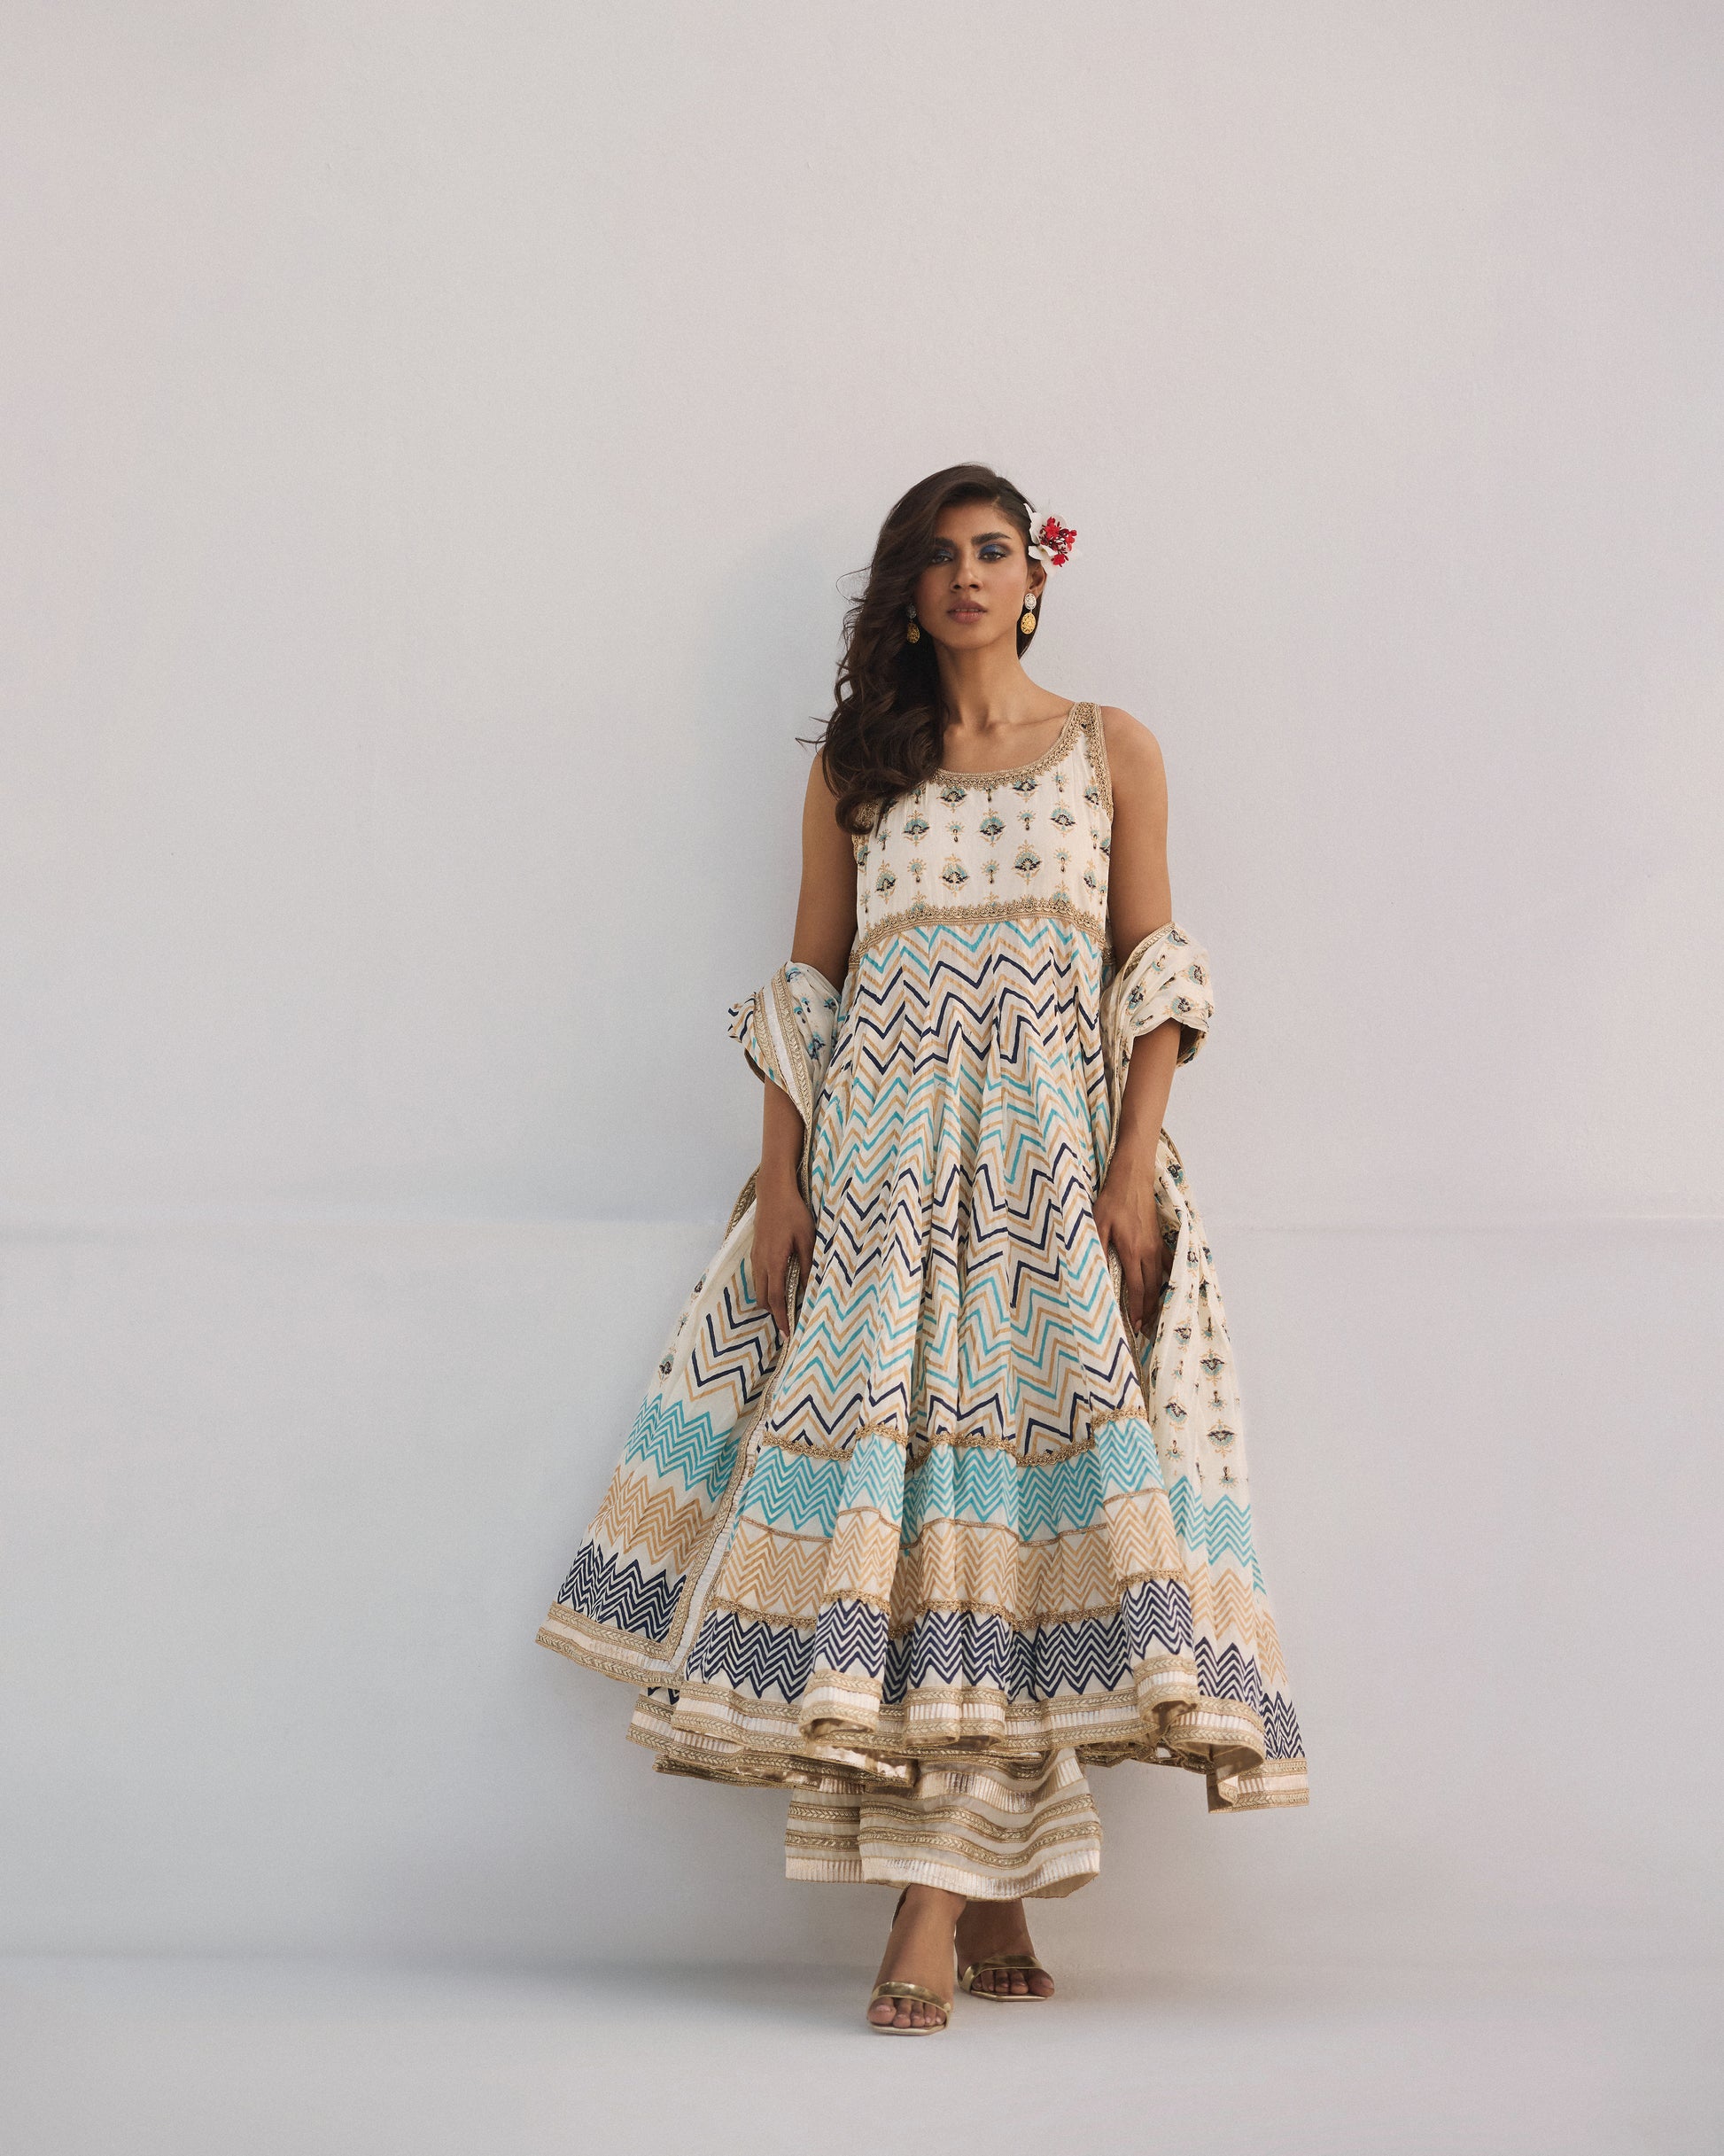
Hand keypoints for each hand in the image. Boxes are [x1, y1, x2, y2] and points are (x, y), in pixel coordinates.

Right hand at [754, 1165, 814, 1336]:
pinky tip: (780, 1285)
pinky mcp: (755, 1251)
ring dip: (770, 1300)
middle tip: (790, 1322)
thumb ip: (807, 1265)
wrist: (773, 1192)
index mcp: (774, 1262)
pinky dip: (767, 1288)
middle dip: (774, 1313)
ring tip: (786, 1306)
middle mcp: (760, 1263)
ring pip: (759, 1288)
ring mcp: (755, 1257)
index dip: (781, 1318)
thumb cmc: (793, 1213)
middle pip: (763, 1299)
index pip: (776, 1299)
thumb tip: (808, 1288)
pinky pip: (758, 1277)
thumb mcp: (807, 1238)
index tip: (787, 1334)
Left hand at [1093, 1144, 1166, 1337]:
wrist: (1132, 1178)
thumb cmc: (1112, 1200)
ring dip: (1158, 1298)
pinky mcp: (1159, 1238)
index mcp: (1133, 1251)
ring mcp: (1156, 1245)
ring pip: (1161, 1279)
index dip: (1136, 1309)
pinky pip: (1167, 1264)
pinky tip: (1164, 1287)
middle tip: (1144, 1328)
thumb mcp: (1097, 1223)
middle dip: (1149, 1310)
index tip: (1134, 1325)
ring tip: (1153, 1314)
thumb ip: (1097, 1249)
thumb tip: (1095, 1274)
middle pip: (1152, 1289)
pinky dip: (1166, 1279)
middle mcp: (1148, 1252)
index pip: (1137, 1289)